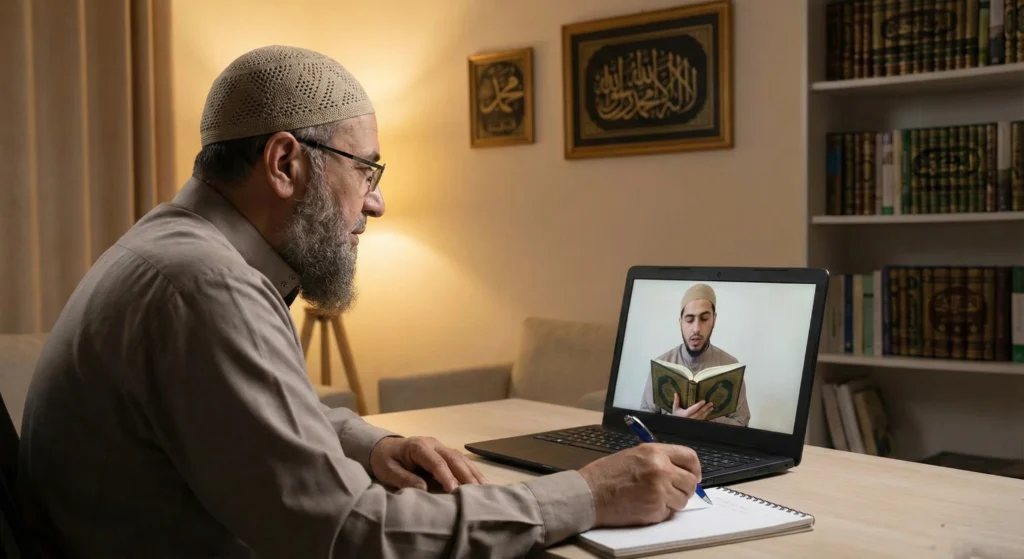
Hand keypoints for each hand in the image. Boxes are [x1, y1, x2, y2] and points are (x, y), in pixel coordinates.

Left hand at [369, 436, 487, 492]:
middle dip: (466, 475)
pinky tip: (482, 482)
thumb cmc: (385, 460)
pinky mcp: (445, 453)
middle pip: (454, 459)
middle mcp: (433, 444)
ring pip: (461, 459)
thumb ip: (404, 478)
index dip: (447, 476)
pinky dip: (472, 471)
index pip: (436, 462)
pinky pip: (462, 461)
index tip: (454, 490)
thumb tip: (423, 488)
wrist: (383, 447)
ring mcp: (441, 447)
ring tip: (485, 489)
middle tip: (475, 492)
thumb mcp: (388, 470)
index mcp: (418, 447)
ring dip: (473, 473)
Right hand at [578, 443, 700, 526]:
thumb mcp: (634, 455)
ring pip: (682, 501)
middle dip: (684, 489)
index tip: (693, 476)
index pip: (690, 457)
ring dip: (672, 502)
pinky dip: (659, 512)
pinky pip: (668, 513)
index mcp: (655, 452)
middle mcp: (661, 470)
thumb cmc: (606, 474)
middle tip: (673, 491)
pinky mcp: (655, 509)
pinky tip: (643, 505)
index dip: (694, 469)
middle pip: (690, 482)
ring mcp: (659, 491)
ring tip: (652, 498)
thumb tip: (680, 472)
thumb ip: (659, 460)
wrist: (589, 494)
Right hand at [672, 393, 713, 419]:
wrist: (677, 425)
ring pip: (702, 416)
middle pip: (699, 412)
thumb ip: (676, 401)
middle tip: (711, 403)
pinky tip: (709, 411)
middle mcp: (690, 418)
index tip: (704, 401)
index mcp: (685, 414)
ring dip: (707, 411)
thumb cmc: (676, 415)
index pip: (693, 409)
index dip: (699, 405)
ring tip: (711, 407)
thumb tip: (676, 393)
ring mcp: (694, 422)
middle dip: (706, 408)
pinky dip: (706, 415)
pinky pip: (702, 419)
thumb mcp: (675, 408)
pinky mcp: (696, 423)